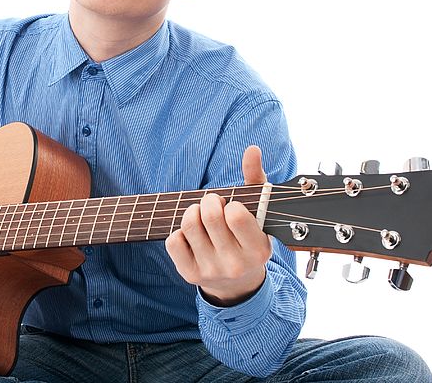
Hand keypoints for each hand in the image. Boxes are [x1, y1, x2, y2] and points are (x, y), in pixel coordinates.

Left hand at [165, 145, 272, 305]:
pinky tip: (192, 234)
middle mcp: (236, 264)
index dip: (230, 203)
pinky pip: (173, 241)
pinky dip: (179, 231)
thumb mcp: (258, 212)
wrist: (238, 283)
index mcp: (258, 249)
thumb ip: (256, 178)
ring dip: (192, 212)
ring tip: (201, 215)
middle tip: (213, 205)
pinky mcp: (190, 275)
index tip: (232, 207)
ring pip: (188, 225)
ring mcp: (211, 271)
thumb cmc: (248, 236)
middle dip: (208, 201)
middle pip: (209, 216)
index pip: (236, 215)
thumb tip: (252, 149)